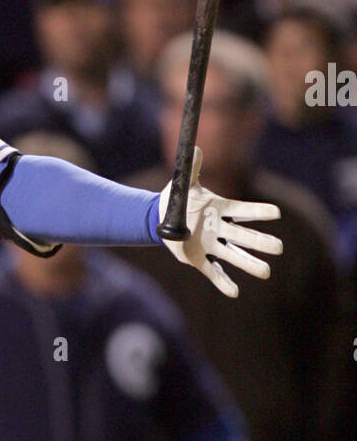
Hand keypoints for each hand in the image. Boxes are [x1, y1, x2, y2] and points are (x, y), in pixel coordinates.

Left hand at [158, 147, 282, 297]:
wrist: (161, 219)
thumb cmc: (178, 199)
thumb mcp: (185, 184)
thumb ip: (192, 169)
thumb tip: (195, 148)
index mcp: (220, 210)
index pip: (243, 211)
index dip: (258, 212)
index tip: (276, 213)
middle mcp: (219, 229)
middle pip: (243, 237)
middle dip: (260, 242)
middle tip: (278, 248)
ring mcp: (210, 245)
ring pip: (233, 256)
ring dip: (248, 264)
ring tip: (265, 272)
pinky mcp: (198, 259)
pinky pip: (212, 272)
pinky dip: (222, 282)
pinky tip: (234, 292)